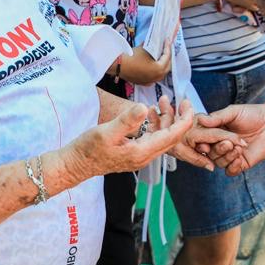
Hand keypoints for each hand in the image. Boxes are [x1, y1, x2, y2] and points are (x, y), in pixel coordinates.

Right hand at [60, 96, 194, 179]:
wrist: (75, 164)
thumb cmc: (88, 149)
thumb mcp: (106, 132)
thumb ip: (126, 121)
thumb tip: (143, 108)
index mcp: (142, 152)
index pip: (172, 136)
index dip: (184, 120)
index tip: (188, 104)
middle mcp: (145, 156)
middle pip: (171, 137)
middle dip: (180, 117)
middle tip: (183, 100)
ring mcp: (140, 155)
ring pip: (162, 136)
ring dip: (166, 118)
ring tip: (163, 100)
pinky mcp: (134, 152)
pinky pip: (152, 137)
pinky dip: (155, 124)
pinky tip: (149, 111)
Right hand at [117, 44, 172, 84]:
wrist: (119, 66)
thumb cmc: (132, 57)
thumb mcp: (144, 49)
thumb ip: (152, 46)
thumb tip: (155, 42)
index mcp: (159, 68)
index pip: (167, 56)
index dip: (168, 47)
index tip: (168, 40)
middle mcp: (157, 77)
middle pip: (167, 66)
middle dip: (168, 57)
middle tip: (166, 48)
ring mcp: (151, 81)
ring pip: (162, 73)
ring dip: (163, 65)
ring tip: (161, 56)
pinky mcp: (145, 83)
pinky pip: (155, 77)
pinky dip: (156, 72)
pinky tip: (155, 67)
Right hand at [197, 103, 264, 174]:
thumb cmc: (252, 114)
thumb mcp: (233, 112)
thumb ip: (218, 117)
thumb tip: (200, 119)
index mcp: (216, 132)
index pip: (204, 140)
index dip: (203, 143)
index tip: (205, 143)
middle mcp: (221, 144)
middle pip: (211, 153)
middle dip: (218, 149)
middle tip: (228, 143)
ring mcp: (231, 155)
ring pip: (219, 162)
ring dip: (227, 156)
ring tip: (238, 147)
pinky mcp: (242, 163)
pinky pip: (230, 171)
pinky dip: (232, 166)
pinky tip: (239, 158)